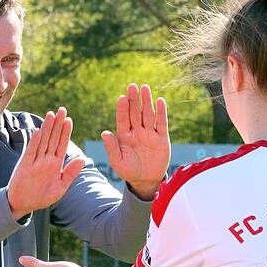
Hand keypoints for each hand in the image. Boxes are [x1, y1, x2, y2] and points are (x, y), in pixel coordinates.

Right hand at [7, 108, 84, 218]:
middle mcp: (46, 159)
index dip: (66, 132)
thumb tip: (82, 159)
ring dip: (47, 128)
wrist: (23, 204)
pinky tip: (39, 131)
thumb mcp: (61, 186)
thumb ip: (71, 173)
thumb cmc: (42, 196)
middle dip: (58, 124)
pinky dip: (35, 141)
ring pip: (43, 141)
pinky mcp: (25, 165)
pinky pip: (31, 151)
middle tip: (62, 110)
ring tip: (51, 114)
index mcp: (55, 164)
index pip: (62, 144)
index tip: (69, 120)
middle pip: (53, 138)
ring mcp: (35, 161)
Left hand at [102, 83, 169, 199]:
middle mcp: (137, 132)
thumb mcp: (117, 161)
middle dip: (134, 100)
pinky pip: (161, 123)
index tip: (121, 97)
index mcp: (124, 136)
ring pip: (148, 114)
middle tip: (132, 86)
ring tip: (145, 88)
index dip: (122, 108)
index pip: (123, 119)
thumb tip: (104, 132)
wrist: (146, 181)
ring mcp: (149, 134)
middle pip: (135, 112)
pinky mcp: (161, 138)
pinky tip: (160, 101)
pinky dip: (161, 112)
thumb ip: (111, 147)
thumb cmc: (129, 171)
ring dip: (146, 101)